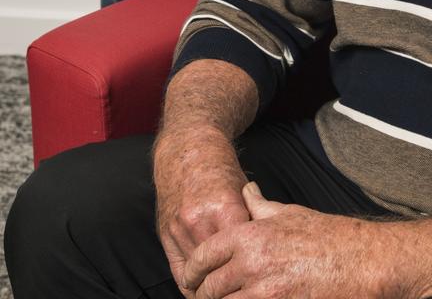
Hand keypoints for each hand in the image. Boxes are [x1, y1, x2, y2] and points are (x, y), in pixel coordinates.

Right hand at [153, 128, 249, 296]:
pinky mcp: (165, 234)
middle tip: (242, 290)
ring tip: (225, 293)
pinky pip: (180, 271)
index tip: (260, 279)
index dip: (252, 268)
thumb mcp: (242, 190)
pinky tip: (204, 288)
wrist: (187, 148)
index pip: (242, 255)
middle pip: (219, 270)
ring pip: (197, 276)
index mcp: (225, 209)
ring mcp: (180, 230)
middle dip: (231, 284)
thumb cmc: (220, 168)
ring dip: (210, 288)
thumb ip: (250, 220)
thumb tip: (264, 251)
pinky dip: (193, 283)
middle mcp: (200, 222)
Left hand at [183, 182, 387, 298]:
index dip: (192, 270)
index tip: (191, 278)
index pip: (204, 256)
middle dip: (204, 295)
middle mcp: (253, 264)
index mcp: (251, 236)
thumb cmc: (328, 236)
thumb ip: (260, 206)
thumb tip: (246, 189)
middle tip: (206, 295)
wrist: (362, 261)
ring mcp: (265, 293)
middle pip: (209, 289)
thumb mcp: (289, 213)